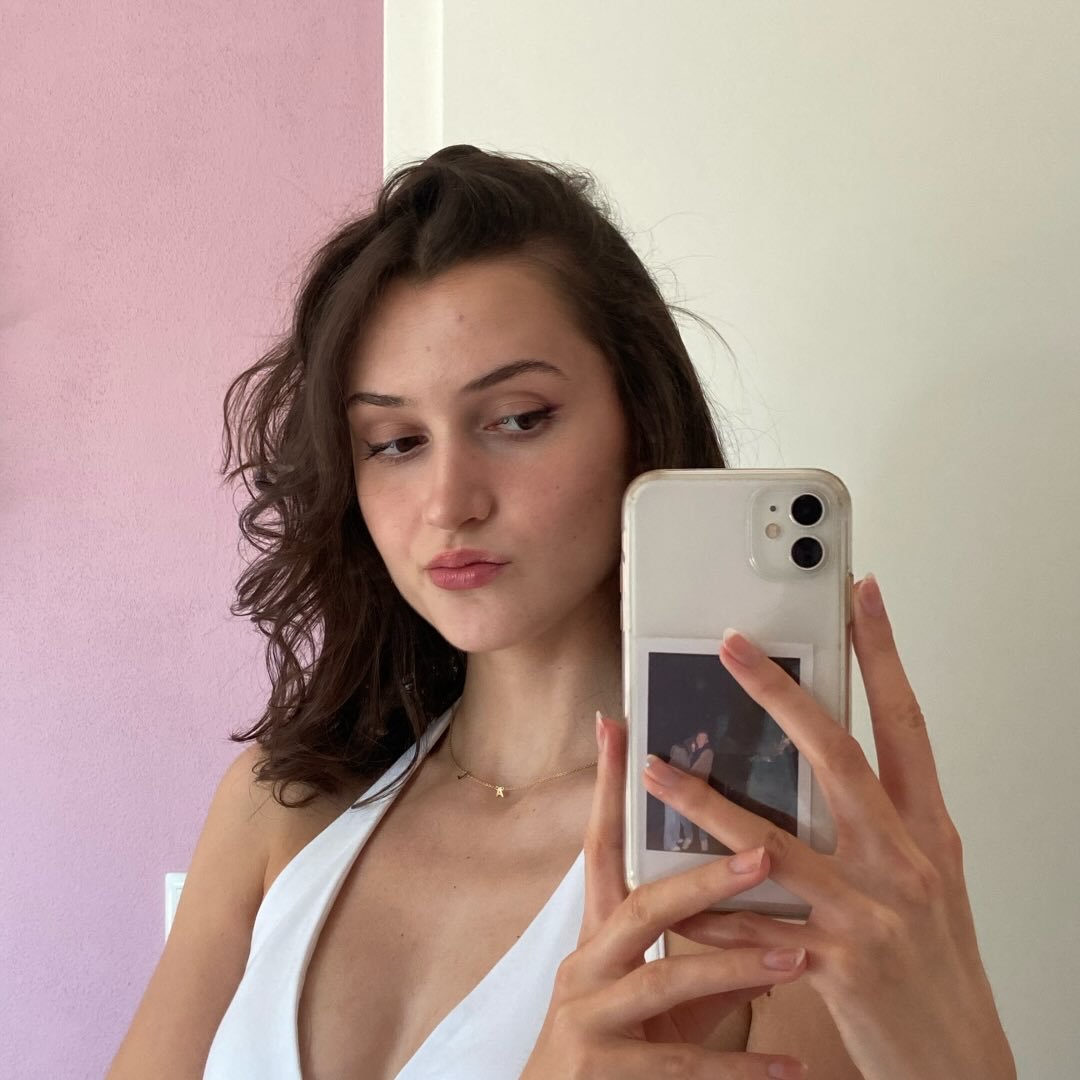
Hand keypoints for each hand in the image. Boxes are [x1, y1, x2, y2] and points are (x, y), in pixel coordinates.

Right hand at [521, 715, 809, 1079]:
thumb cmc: (620, 1046)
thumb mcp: (659, 993)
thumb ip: (708, 950)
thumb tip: (773, 907)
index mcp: (598, 935)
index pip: (601, 846)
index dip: (606, 786)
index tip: (616, 724)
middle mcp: (585, 966)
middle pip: (641, 908)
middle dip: (703, 880)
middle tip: (764, 853)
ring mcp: (589, 1020)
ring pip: (665, 980)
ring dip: (735, 966)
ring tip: (797, 959)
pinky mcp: (605, 1074)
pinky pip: (684, 1066)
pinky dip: (742, 1067)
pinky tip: (792, 1067)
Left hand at [641, 574, 1015, 1079]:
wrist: (959, 1062)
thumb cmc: (936, 962)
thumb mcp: (923, 876)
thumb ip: (879, 819)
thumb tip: (822, 760)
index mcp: (926, 831)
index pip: (906, 724)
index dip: (885, 656)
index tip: (862, 596)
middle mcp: (903, 860)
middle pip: (837, 758)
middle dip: (780, 697)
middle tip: (732, 646)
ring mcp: (871, 913)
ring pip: (773, 842)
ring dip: (705, 801)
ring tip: (656, 767)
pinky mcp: (839, 966)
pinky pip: (752, 928)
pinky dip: (705, 907)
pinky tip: (663, 885)